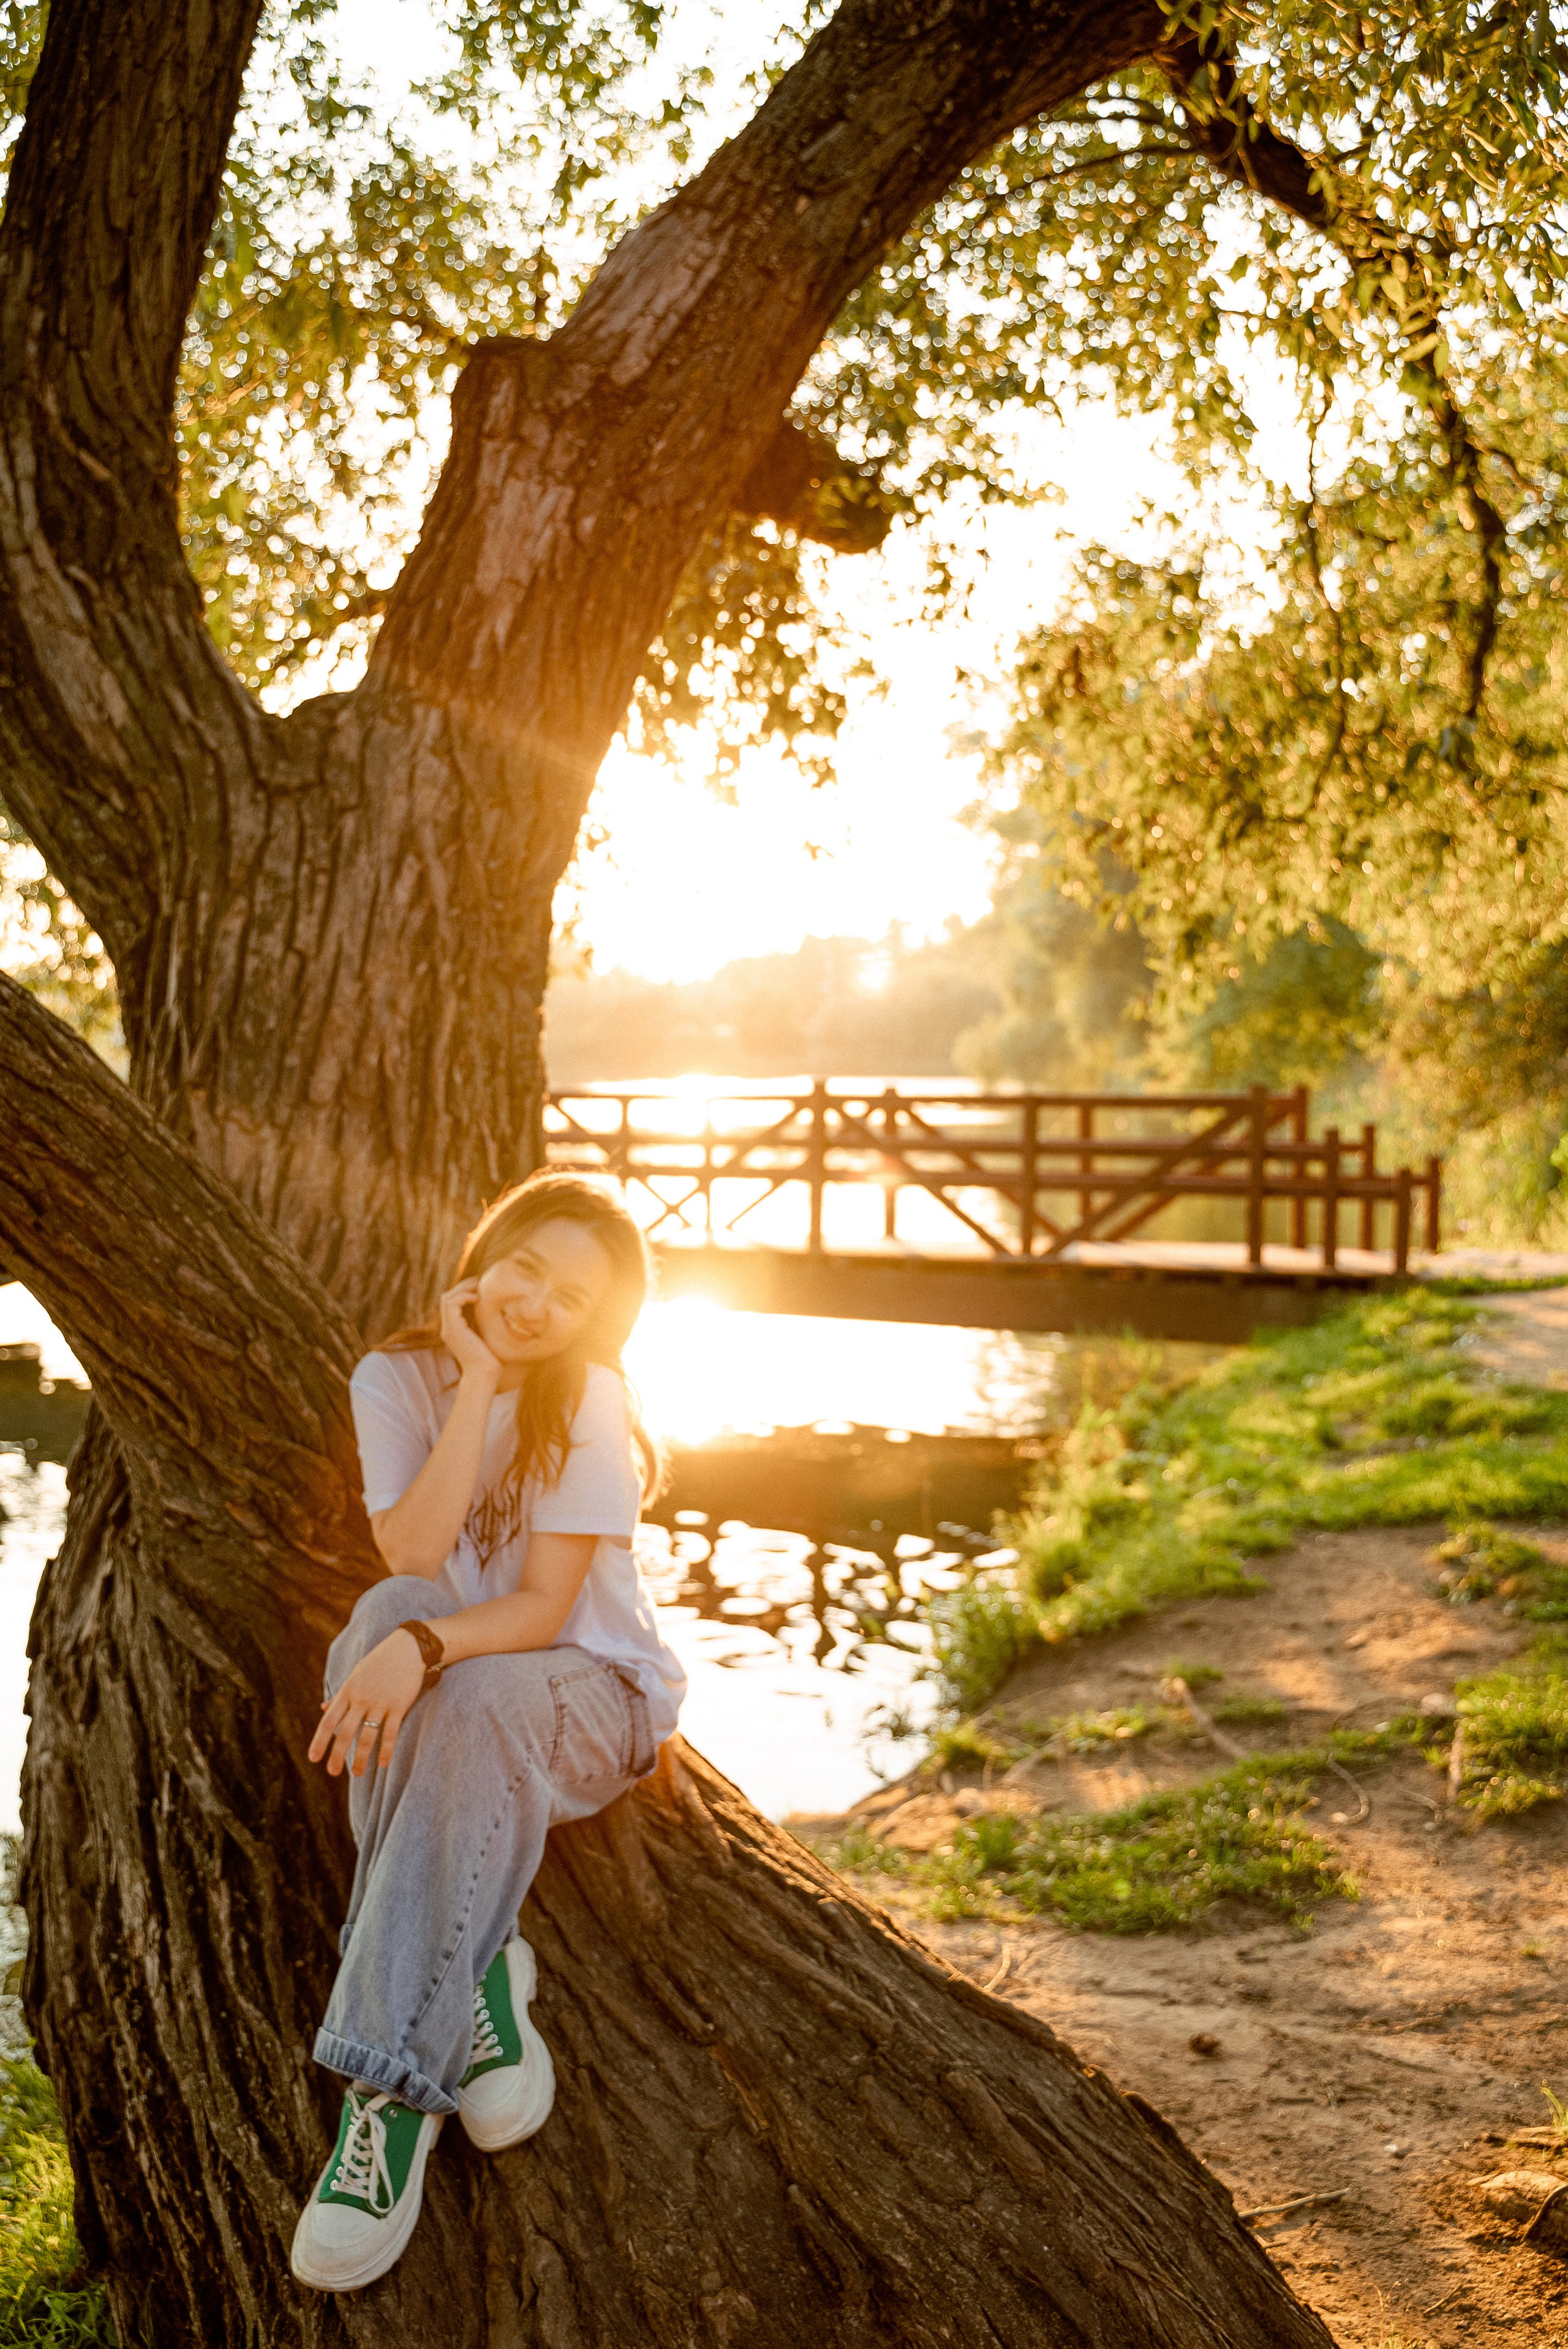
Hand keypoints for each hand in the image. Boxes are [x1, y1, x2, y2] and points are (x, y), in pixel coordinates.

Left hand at [309, 1629, 427, 1775]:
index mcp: (348, 1691)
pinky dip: (385, 1749)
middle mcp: (361, 1698)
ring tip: (357, 1774)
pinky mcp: (398, 1706)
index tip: (313, 1758)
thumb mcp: (356, 1675)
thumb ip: (341, 1694)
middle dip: (337, 1755)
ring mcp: (380, 1703)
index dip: (320, 1741)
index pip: (329, 1720)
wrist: (408, 1648)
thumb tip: (323, 1707)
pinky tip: (382, 1763)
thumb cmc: (379, 1662)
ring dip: (361, 1757)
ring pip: (367, 1736)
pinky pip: (390, 1732)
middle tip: (332, 1772)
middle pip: (345, 1732)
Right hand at [439, 1278, 500, 1383]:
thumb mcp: (489, 1335)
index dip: (464, 1291)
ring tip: (478, 1288)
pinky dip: (463, 1297)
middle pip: (447, 1297)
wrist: (485, 1374)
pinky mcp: (453, 1329)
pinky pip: (452, 1304)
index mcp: (456, 1329)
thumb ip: (486, 1323)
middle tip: (479, 1282)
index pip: (452, 1303)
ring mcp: (449, 1329)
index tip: (481, 1287)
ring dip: (463, 1289)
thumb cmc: (492, 1358)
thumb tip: (501, 1309)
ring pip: (447, 1298)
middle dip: (463, 1286)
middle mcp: (449, 1328)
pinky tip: (477, 1298)